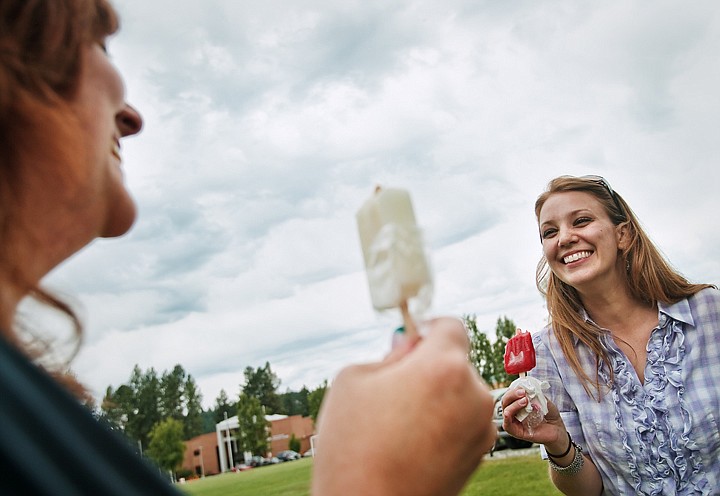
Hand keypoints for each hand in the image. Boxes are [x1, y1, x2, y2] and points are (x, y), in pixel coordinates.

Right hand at [311, 317, 496, 495]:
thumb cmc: (354, 445)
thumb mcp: (354, 380)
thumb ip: (389, 354)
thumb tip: (408, 345)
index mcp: (444, 366)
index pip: (451, 325)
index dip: (427, 329)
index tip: (410, 342)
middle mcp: (474, 394)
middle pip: (455, 361)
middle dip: (428, 366)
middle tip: (393, 388)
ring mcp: (481, 428)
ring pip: (459, 393)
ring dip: (437, 395)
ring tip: (398, 424)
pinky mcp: (479, 455)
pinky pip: (462, 421)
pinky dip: (443, 423)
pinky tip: (411, 443)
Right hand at [501, 386, 566, 450]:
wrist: (558, 429)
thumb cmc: (550, 414)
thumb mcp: (543, 400)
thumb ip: (535, 394)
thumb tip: (527, 388)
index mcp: (518, 402)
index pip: (510, 394)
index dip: (514, 389)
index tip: (523, 387)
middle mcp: (515, 412)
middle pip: (505, 401)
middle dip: (512, 395)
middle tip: (523, 392)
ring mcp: (515, 422)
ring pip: (506, 411)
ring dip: (513, 405)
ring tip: (525, 400)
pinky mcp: (518, 432)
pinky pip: (507, 426)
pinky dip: (506, 419)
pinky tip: (509, 413)